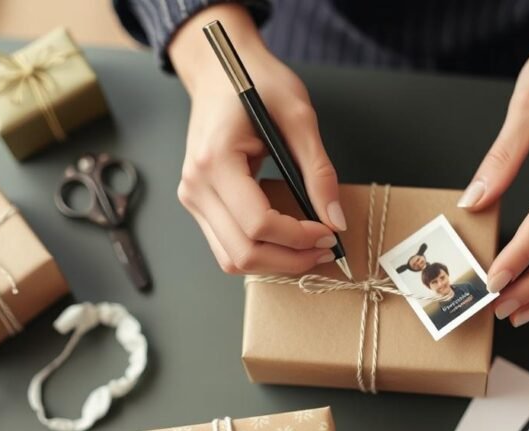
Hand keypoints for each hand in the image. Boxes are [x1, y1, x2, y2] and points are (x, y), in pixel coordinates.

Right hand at [169, 5, 345, 274]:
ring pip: (231, 258)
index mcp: (216, 161)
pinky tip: (287, 242)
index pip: (257, 223)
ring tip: (309, 252)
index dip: (298, 237)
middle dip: (289, 260)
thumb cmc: (252, 81)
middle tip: (325, 249)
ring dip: (273, 263)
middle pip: (242, 252)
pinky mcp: (199, 202)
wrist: (218, 69)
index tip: (329, 232)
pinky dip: (259, 252)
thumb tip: (336, 218)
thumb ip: (319, 171)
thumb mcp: (298, 117)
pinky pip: (226, 245)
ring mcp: (193, 196)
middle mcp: (195, 185)